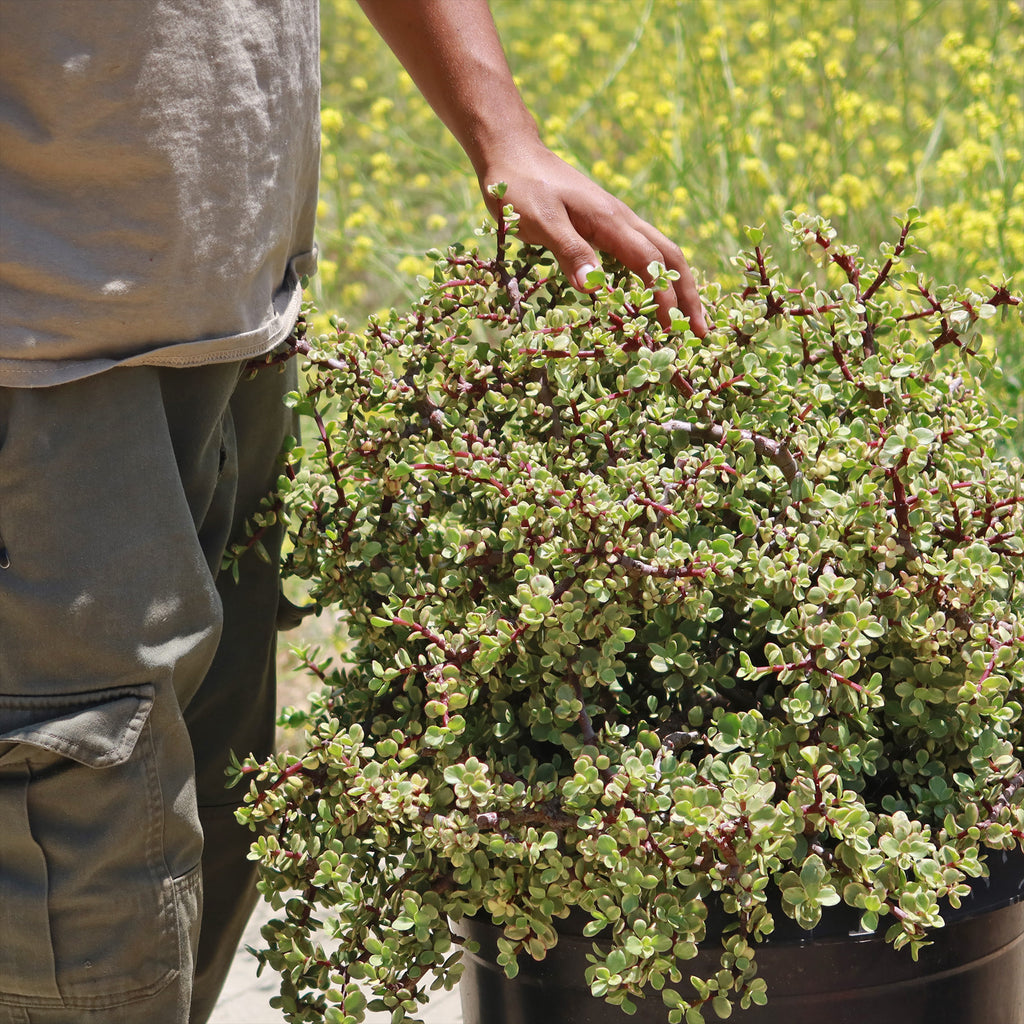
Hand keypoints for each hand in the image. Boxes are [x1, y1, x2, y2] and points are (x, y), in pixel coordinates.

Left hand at [480, 142, 707, 336]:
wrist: (512, 153)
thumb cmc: (521, 187)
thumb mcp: (540, 221)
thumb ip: (569, 251)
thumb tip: (594, 286)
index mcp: (611, 221)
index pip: (650, 263)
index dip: (664, 297)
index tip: (672, 329)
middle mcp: (622, 220)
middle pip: (670, 258)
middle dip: (687, 295)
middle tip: (701, 332)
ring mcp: (616, 221)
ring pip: (660, 253)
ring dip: (678, 285)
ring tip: (688, 318)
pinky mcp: (605, 225)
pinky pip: (642, 252)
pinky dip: (658, 275)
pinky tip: (656, 293)